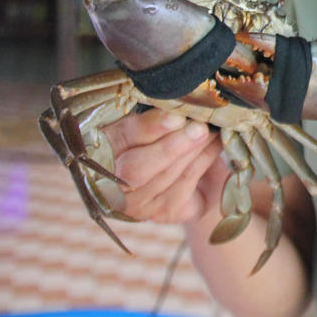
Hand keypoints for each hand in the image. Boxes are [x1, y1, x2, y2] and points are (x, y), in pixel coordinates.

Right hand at [100, 108, 226, 225]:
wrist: (187, 170)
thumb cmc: (159, 135)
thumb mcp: (150, 120)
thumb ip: (154, 113)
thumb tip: (177, 103)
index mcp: (101, 151)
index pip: (118, 140)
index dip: (146, 128)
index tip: (176, 116)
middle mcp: (113, 185)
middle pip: (136, 170)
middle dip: (170, 148)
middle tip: (199, 128)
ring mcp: (139, 204)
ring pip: (166, 178)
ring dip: (193, 151)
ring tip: (210, 130)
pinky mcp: (166, 213)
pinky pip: (186, 188)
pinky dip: (204, 161)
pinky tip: (216, 144)